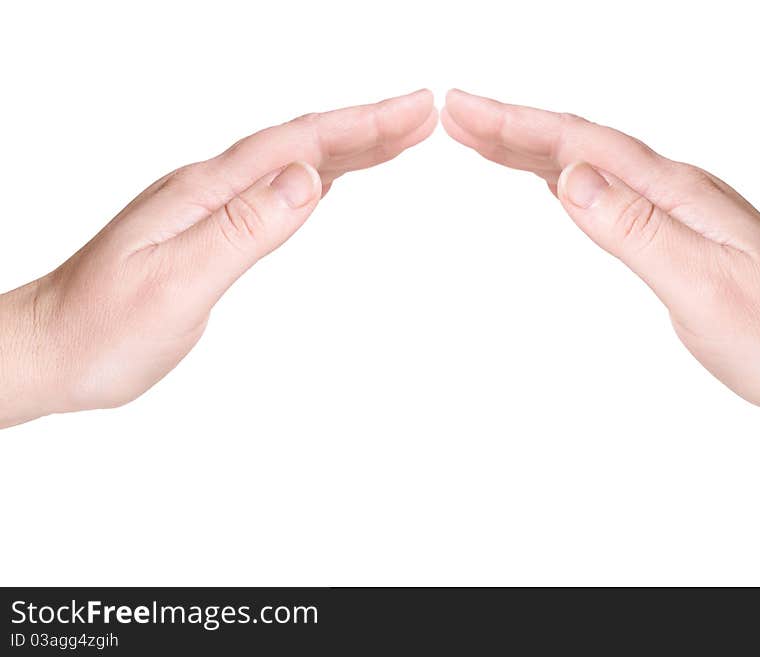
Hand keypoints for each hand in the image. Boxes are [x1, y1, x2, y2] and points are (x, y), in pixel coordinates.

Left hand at [0, 90, 436, 427]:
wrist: (49, 350)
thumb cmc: (101, 328)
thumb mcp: (177, 284)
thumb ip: (244, 230)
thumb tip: (308, 178)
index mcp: (205, 192)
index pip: (297, 145)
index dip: (362, 125)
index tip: (415, 112)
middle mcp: (208, 190)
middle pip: (300, 145)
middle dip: (368, 126)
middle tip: (424, 116)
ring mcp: (207, 209)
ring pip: (291, 165)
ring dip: (347, 148)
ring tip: (397, 137)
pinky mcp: (209, 232)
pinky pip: (274, 192)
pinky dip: (316, 178)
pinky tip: (330, 178)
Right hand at [442, 89, 759, 427]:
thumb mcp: (702, 284)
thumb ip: (635, 230)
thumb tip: (572, 180)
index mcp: (674, 193)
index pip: (583, 146)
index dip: (518, 126)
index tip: (464, 111)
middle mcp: (670, 190)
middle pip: (578, 145)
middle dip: (511, 126)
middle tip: (453, 113)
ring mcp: (670, 208)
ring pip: (586, 165)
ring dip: (530, 148)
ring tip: (479, 137)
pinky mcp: (668, 230)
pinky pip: (603, 191)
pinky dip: (560, 176)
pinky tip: (544, 177)